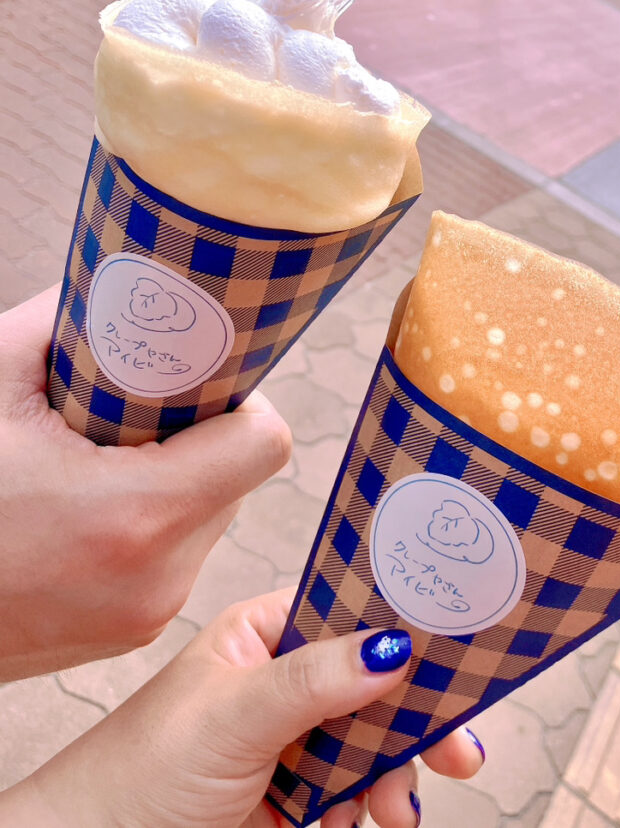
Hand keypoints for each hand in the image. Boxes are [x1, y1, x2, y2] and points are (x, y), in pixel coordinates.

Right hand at [0, 286, 291, 680]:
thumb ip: (57, 325)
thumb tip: (115, 287)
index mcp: (133, 515)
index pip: (264, 443)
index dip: (240, 400)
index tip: (198, 384)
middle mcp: (157, 576)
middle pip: (240, 477)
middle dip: (203, 437)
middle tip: (141, 415)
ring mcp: (149, 613)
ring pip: (213, 516)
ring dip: (181, 482)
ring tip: (108, 466)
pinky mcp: (136, 630)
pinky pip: (180, 554)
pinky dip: (156, 523)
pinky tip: (96, 509)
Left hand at [2, 589, 484, 826]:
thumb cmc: (138, 776)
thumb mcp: (231, 717)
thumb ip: (312, 681)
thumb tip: (391, 647)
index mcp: (263, 636)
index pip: (349, 614)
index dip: (402, 631)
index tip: (453, 652)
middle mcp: (283, 681)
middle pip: (374, 685)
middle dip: (412, 721)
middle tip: (457, 750)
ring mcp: (293, 739)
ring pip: (372, 743)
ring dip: (390, 776)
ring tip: (391, 811)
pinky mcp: (297, 793)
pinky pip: (356, 791)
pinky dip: (362, 809)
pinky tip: (344, 822)